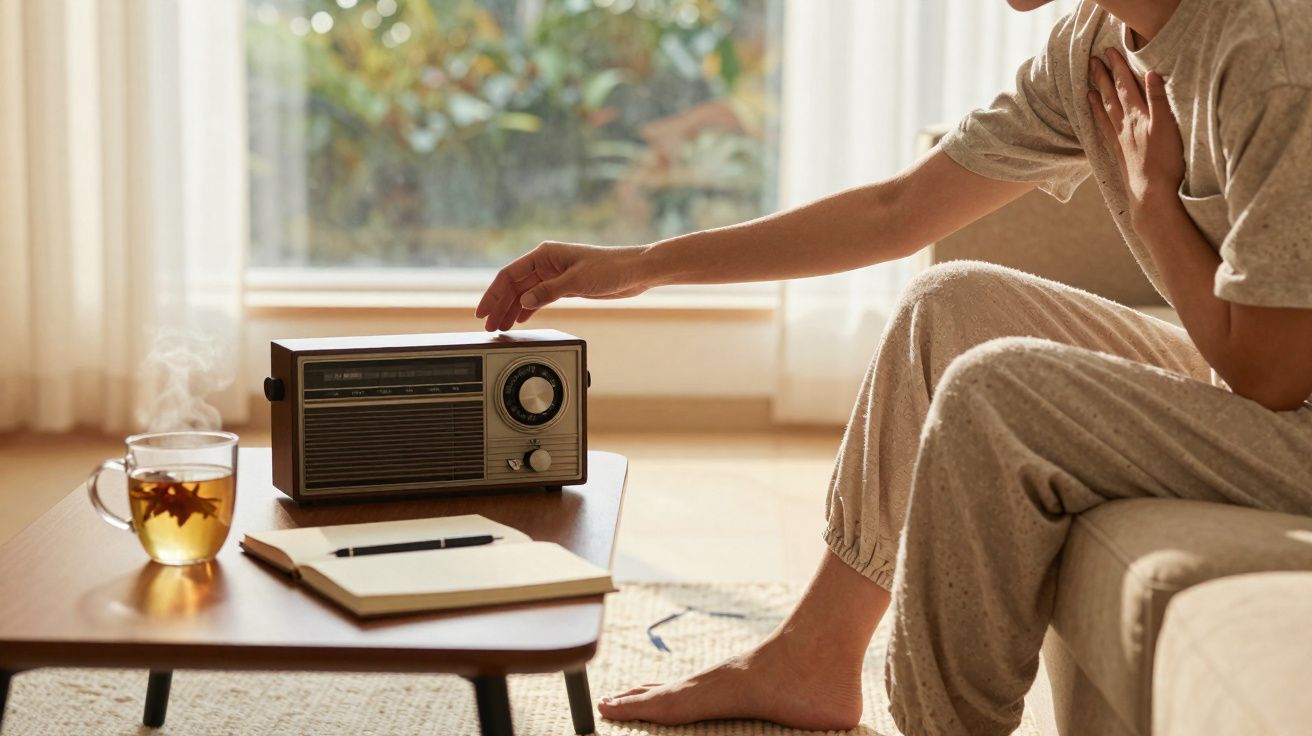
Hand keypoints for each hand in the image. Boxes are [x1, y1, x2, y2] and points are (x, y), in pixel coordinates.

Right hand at [474, 241, 651, 330]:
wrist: (635, 272)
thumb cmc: (610, 268)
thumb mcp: (577, 281)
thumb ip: (548, 292)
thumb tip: (524, 302)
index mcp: (544, 255)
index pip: (509, 275)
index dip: (493, 294)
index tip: (483, 311)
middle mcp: (546, 263)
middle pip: (514, 286)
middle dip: (500, 306)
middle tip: (489, 326)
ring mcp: (555, 275)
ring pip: (525, 293)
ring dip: (512, 309)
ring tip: (501, 327)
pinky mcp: (565, 286)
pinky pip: (539, 298)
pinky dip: (528, 309)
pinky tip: (520, 319)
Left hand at [1087, 48, 1184, 224]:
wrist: (1150, 194)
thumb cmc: (1163, 162)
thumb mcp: (1166, 126)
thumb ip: (1158, 99)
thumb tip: (1151, 73)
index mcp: (1136, 116)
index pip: (1124, 86)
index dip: (1116, 68)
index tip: (1108, 52)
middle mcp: (1123, 126)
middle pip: (1110, 96)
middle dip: (1102, 77)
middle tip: (1092, 62)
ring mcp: (1119, 140)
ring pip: (1104, 112)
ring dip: (1097, 96)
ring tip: (1088, 86)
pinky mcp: (1119, 153)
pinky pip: (1104, 130)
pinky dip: (1098, 119)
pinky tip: (1096, 118)